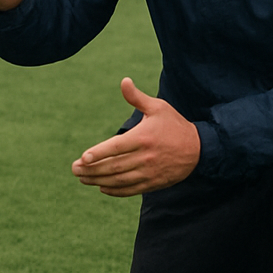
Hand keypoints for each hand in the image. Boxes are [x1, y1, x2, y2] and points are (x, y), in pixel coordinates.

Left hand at [72, 78, 199, 196]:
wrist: (198, 150)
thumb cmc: (174, 125)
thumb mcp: (158, 108)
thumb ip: (137, 98)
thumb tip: (124, 81)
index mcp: (144, 137)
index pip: (117, 147)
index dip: (99, 153)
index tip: (83, 157)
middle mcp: (146, 157)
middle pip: (114, 166)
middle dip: (92, 169)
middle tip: (74, 169)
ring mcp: (149, 173)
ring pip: (119, 180)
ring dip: (99, 180)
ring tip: (83, 178)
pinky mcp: (153, 183)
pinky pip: (130, 190)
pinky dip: (114, 190)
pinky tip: (102, 187)